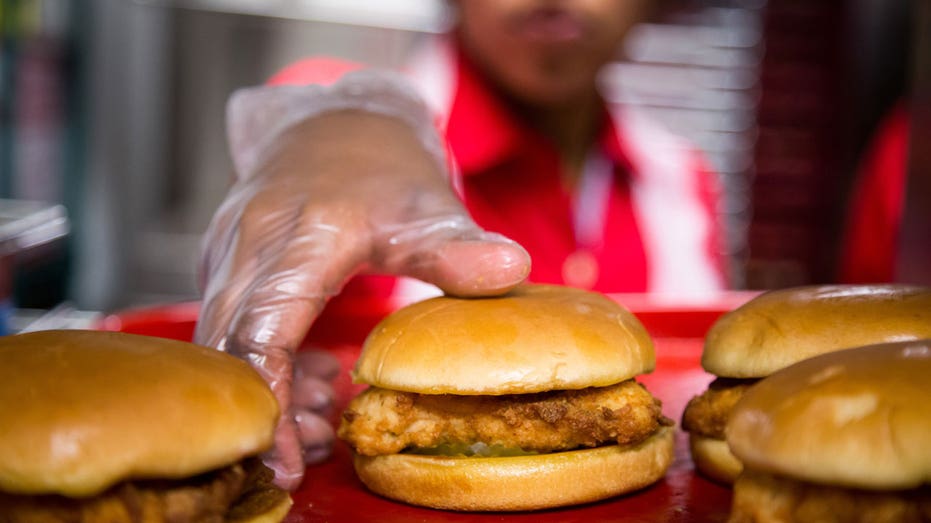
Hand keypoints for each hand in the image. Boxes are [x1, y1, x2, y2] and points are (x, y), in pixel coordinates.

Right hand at [194, 109, 529, 490]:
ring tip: (324, 417)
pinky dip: (266, 364)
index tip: (289, 457)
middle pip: (231, 350)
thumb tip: (513, 270)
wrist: (333, 121)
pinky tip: (314, 379)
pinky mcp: (225, 262)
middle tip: (313, 452)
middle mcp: (249, 244)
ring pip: (224, 343)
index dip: (272, 402)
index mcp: (299, 235)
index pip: (264, 332)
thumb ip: (458, 248)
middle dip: (268, 412)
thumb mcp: (427, 205)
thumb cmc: (381, 164)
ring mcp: (228, 251)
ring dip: (268, 391)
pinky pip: (231, 326)